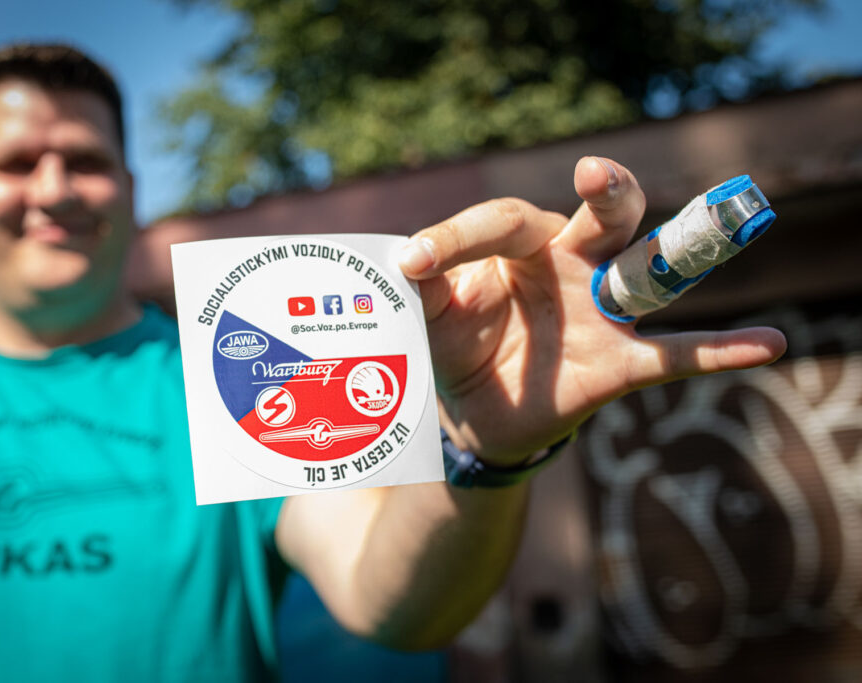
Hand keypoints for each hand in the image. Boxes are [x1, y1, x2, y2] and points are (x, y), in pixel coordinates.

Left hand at [399, 157, 786, 464]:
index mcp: (521, 245)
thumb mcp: (430, 316)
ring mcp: (602, 312)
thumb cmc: (456, 345)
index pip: (502, 222)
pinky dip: (722, 350)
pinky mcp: (620, 362)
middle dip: (608, 193)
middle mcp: (572, 264)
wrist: (478, 413)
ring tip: (720, 226)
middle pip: (603, 216)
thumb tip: (405, 262)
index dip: (460, 237)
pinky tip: (770, 344)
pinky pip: (675, 355)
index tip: (415, 263)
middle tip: (593, 176)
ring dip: (681, 251)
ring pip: (648, 271)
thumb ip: (423, 286)